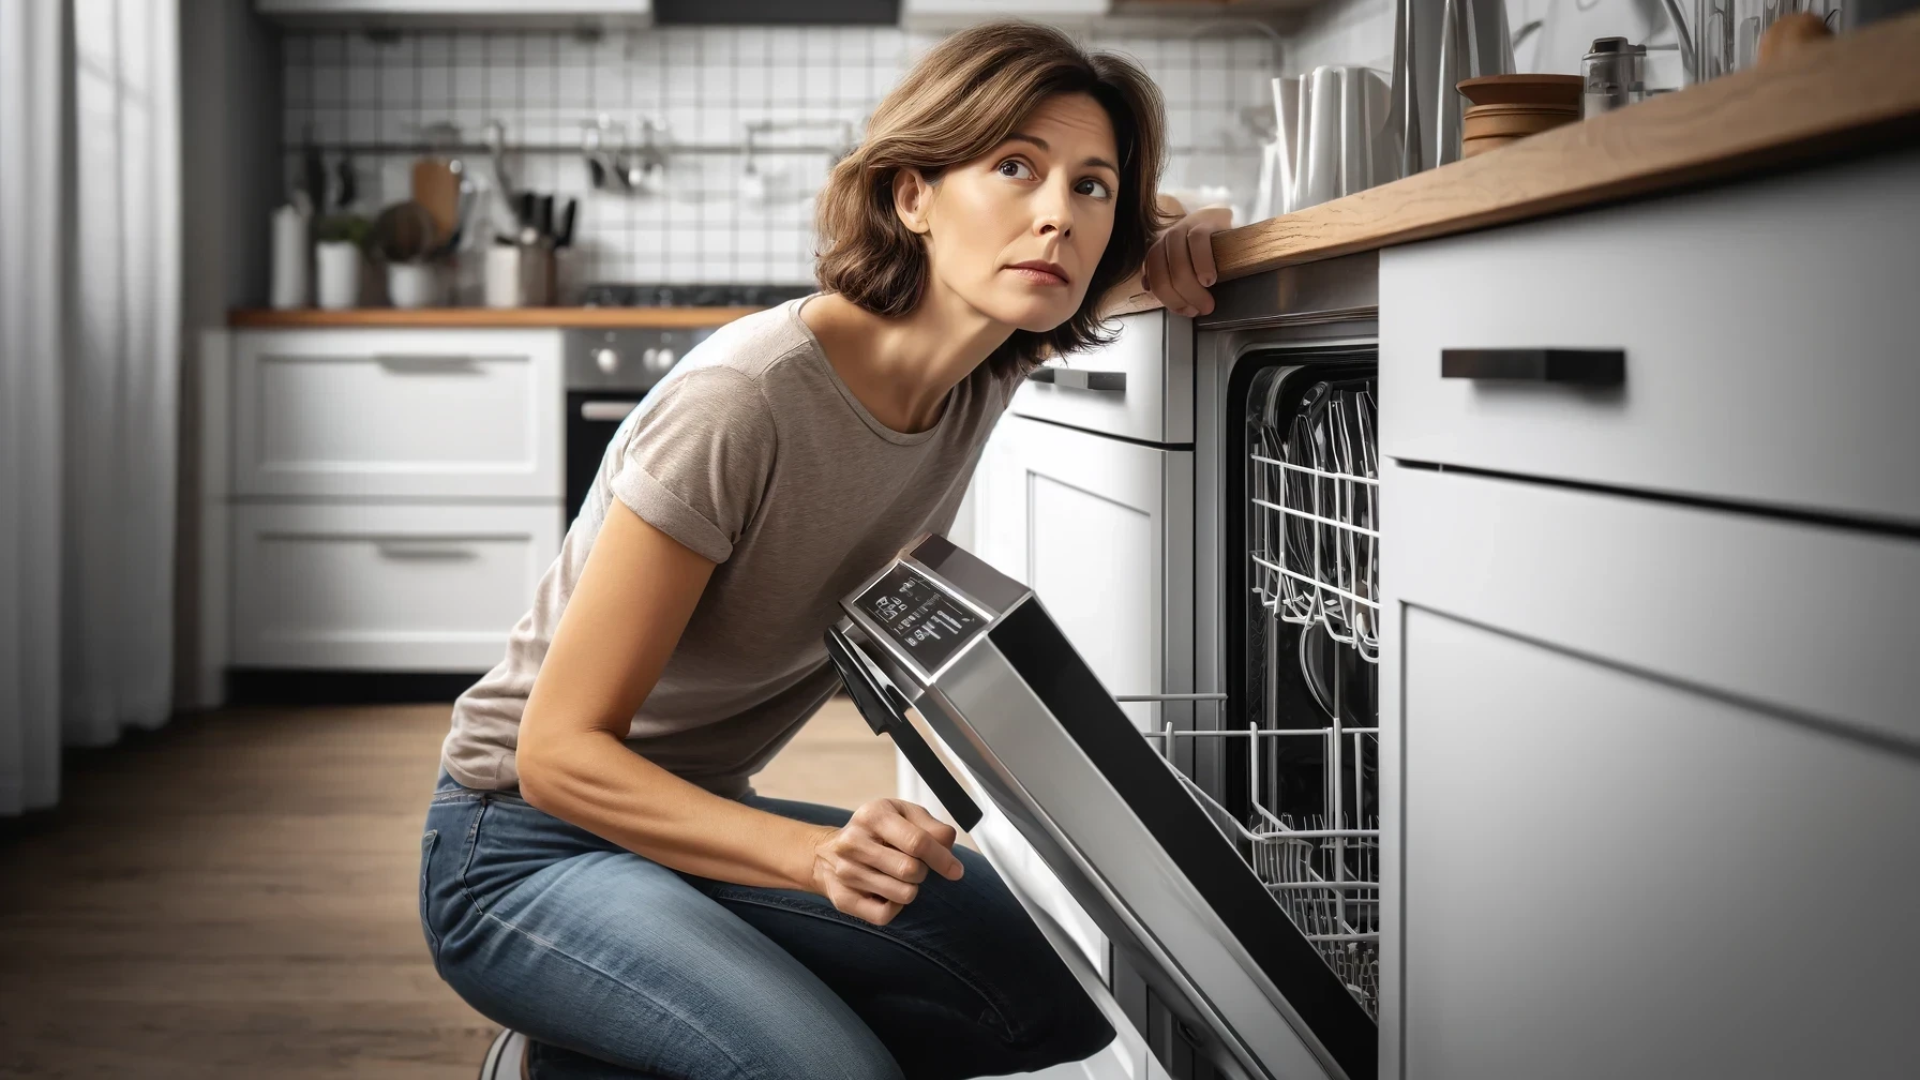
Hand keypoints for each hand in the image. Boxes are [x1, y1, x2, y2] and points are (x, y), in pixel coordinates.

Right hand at [808, 799, 963, 925]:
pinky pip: (885, 915)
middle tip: (916, 867)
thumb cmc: (873, 833)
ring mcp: (846, 872)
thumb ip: (931, 826)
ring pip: (903, 895)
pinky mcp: (843, 899)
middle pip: (910, 871)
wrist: (825, 852)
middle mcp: (854, 842)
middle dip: (923, 872)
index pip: (917, 842)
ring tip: (898, 877)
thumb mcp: (902, 815)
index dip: (943, 859)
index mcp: (873, 816)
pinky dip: (895, 907)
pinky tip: (888, 893)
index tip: (955, 870)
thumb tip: (948, 845)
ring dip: (911, 889)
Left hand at [1143, 205, 1231, 317]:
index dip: (1169, 300)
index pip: (1154, 279)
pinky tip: (1209, 279)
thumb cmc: (1206, 247)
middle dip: (1181, 299)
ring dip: (1190, 287)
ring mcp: (1184, 228)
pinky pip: (1198, 241)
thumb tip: (1148, 289)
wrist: (1224, 218)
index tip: (1188, 312)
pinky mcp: (1204, 222)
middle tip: (1202, 309)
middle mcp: (1167, 238)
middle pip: (1164, 274)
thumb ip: (1167, 276)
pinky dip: (1202, 263)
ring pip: (1178, 261)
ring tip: (1207, 300)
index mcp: (1159, 250)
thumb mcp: (1185, 262)